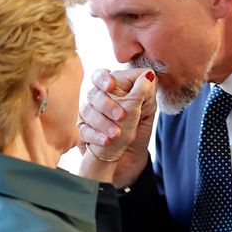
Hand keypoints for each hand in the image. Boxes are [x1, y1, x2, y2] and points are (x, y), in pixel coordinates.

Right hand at [78, 68, 156, 186]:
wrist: (130, 156)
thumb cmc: (137, 128)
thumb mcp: (147, 110)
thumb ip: (145, 92)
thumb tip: (149, 75)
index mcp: (113, 88)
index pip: (102, 76)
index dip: (105, 79)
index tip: (112, 86)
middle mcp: (97, 98)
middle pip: (94, 93)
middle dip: (108, 105)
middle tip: (121, 116)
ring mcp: (88, 114)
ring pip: (88, 111)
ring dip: (104, 123)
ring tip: (117, 134)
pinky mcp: (83, 131)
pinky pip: (83, 130)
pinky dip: (96, 136)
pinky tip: (106, 141)